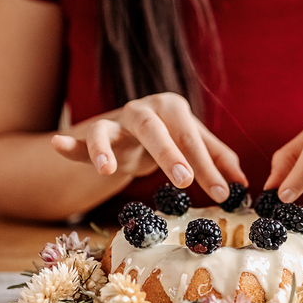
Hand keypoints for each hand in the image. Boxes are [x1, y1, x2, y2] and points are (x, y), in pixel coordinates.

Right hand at [51, 92, 245, 201]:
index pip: (193, 140)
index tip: (223, 194)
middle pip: (155, 130)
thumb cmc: (171, 137)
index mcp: (174, 109)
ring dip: (107, 149)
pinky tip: (58, 144)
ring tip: (107, 170)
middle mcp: (144, 110)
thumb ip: (218, 159)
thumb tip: (243, 183)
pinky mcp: (94, 134)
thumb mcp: (195, 144)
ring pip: (110, 130)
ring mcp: (117, 121)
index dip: (209, 167)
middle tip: (184, 180)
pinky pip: (80, 140)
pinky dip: (69, 144)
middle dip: (169, 154)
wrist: (135, 129)